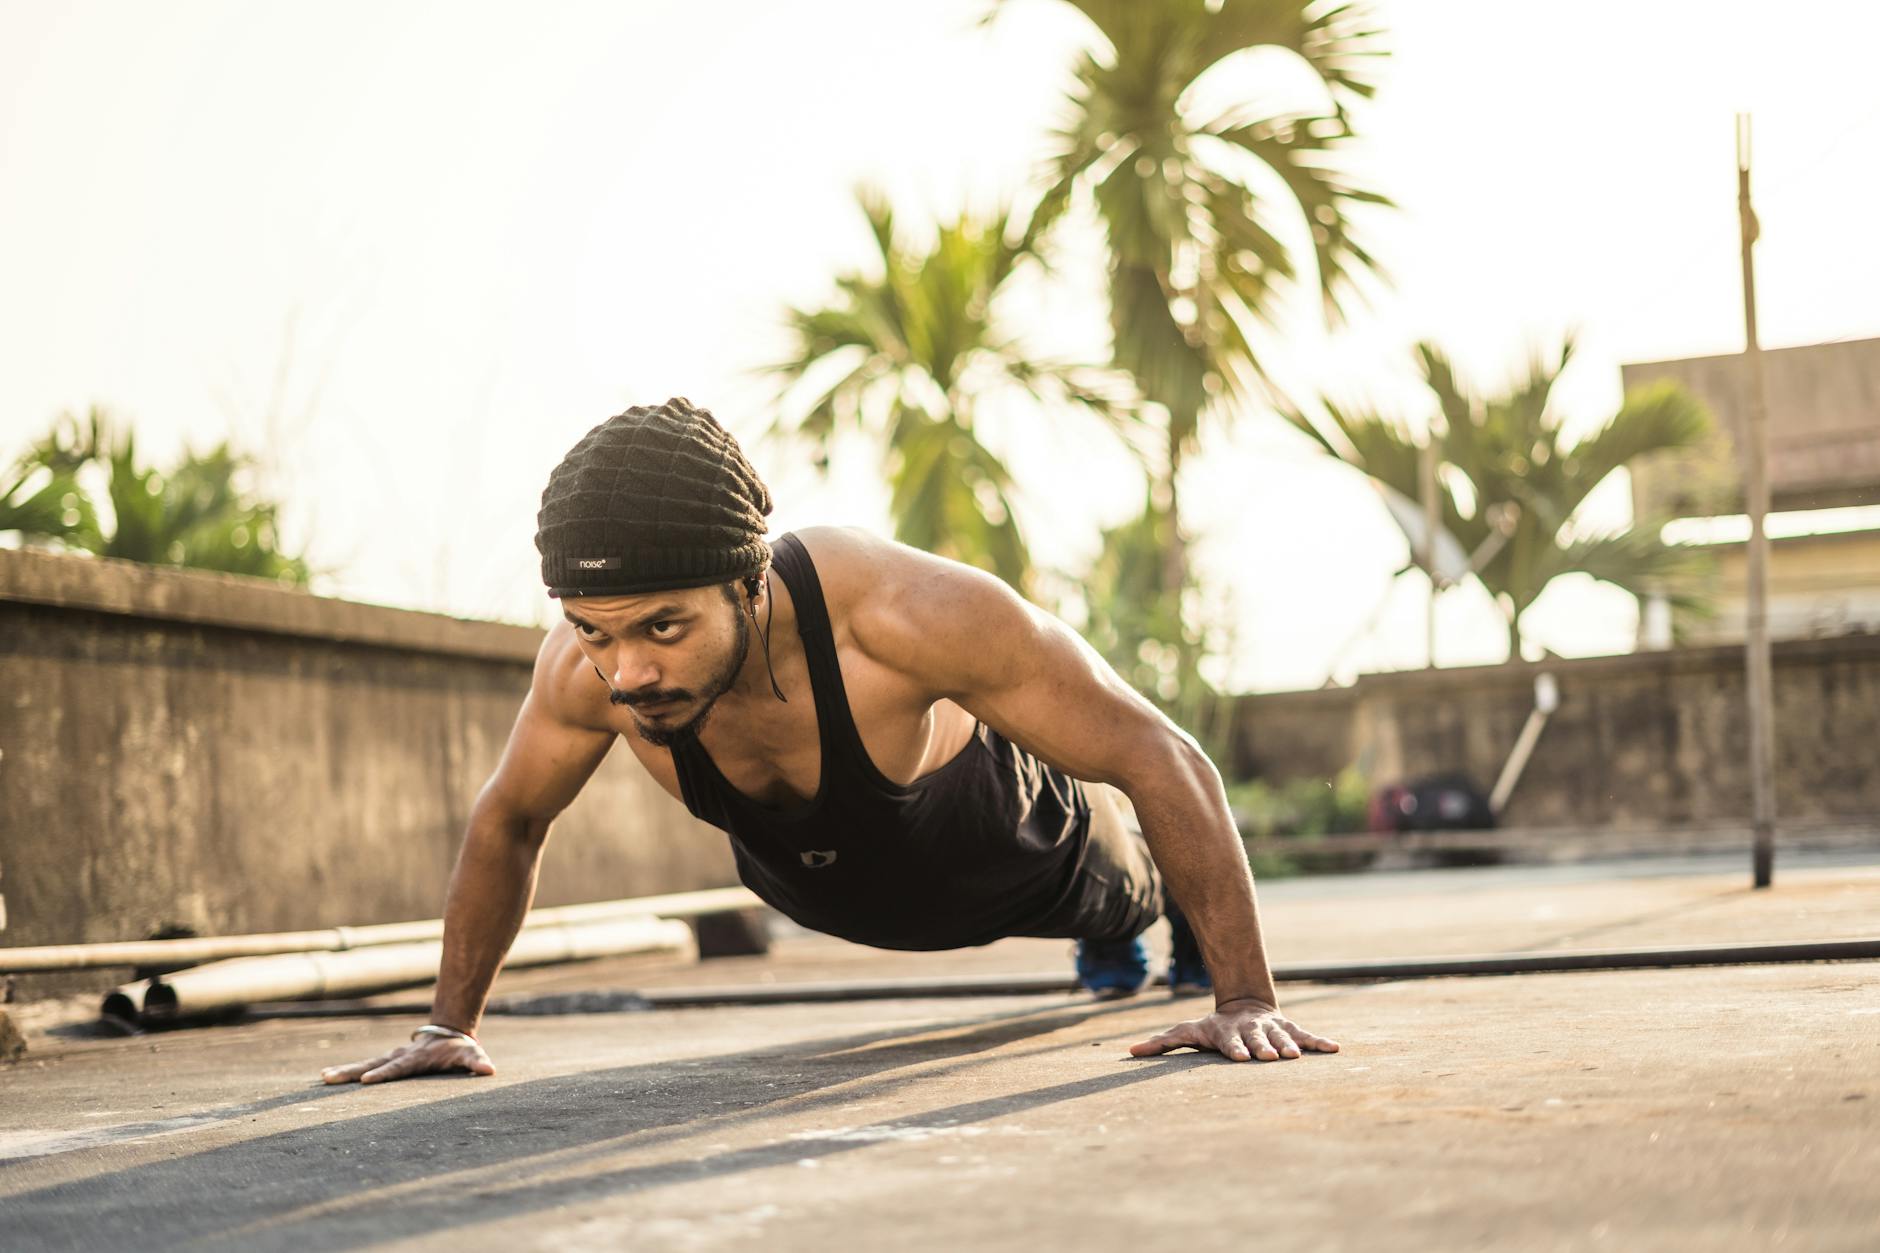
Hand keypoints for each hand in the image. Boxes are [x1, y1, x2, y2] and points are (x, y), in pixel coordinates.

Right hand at [320, 1032, 495, 1084]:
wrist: (447, 1032)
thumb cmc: (459, 1048)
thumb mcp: (470, 1055)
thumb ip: (477, 1062)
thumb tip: (489, 1070)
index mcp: (415, 1059)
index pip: (397, 1068)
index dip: (383, 1074)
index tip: (366, 1080)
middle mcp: (398, 1056)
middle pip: (373, 1064)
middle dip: (352, 1072)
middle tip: (329, 1078)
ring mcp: (390, 1057)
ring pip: (364, 1064)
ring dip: (344, 1072)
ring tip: (323, 1077)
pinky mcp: (386, 1060)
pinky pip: (364, 1066)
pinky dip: (347, 1071)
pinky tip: (328, 1077)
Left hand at [1129, 998, 1338, 1062]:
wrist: (1244, 1004)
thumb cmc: (1213, 1028)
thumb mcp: (1188, 1031)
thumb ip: (1163, 1042)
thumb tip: (1130, 1051)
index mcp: (1228, 1033)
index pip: (1230, 1041)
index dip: (1234, 1048)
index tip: (1239, 1057)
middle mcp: (1252, 1030)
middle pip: (1257, 1039)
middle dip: (1263, 1048)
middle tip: (1270, 1058)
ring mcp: (1272, 1028)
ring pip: (1282, 1036)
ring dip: (1290, 1046)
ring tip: (1297, 1057)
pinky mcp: (1290, 1030)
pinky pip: (1307, 1035)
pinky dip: (1320, 1042)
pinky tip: (1336, 1049)